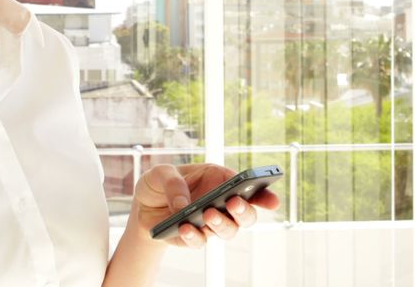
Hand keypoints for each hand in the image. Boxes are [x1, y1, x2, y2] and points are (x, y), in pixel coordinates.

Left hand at [131, 163, 279, 248]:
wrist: (142, 205)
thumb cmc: (160, 183)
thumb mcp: (161, 172)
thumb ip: (173, 183)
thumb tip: (184, 205)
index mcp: (219, 180)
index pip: (249, 188)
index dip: (264, 195)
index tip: (272, 200)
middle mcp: (221, 204)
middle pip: (246, 215)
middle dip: (244, 211)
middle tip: (233, 202)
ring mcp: (210, 223)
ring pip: (228, 231)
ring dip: (221, 224)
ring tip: (207, 214)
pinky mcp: (194, 238)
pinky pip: (200, 241)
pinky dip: (194, 236)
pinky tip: (185, 227)